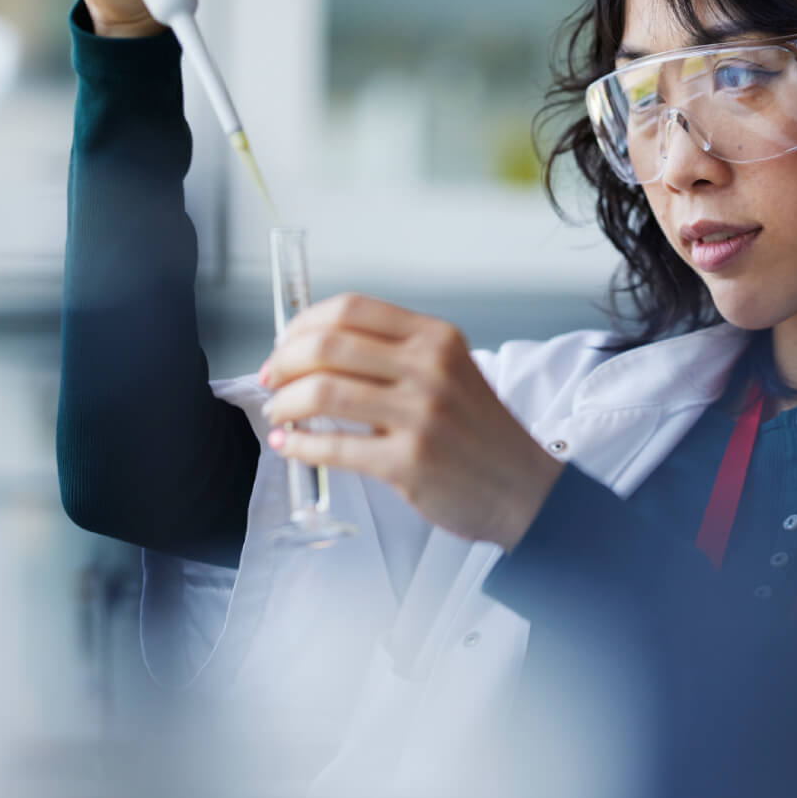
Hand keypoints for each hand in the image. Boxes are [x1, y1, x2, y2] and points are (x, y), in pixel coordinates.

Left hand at [260, 294, 564, 550]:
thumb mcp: (452, 372)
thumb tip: (315, 352)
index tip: (286, 344)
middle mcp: (430, 370)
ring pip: (321, 392)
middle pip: (327, 345)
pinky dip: (299, 444)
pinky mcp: (408, 462)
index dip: (303, 324)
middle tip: (272, 380)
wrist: (524, 488)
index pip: (350, 309)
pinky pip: (332, 446)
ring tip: (280, 414)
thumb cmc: (481, 434)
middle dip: (283, 362)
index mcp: (437, 339)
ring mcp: (420, 416)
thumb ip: (397, 356)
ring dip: (284, 404)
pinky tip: (292, 444)